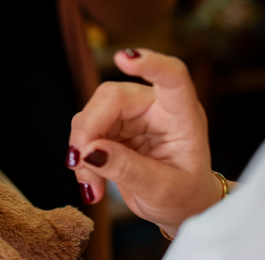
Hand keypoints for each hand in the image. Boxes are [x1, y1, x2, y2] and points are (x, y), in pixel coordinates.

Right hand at [68, 49, 223, 237]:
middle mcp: (155, 107)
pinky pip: (85, 132)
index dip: (150, 64)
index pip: (171, 77)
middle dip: (90, 129)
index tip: (124, 58)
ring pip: (91, 113)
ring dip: (82, 149)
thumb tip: (90, 151)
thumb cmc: (184, 195)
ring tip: (92, 183)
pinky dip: (81, 158)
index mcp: (182, 115)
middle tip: (81, 164)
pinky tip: (91, 180)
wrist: (178, 205)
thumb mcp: (163, 190)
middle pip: (112, 97)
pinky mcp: (112, 127)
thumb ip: (128, 169)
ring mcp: (132, 115)